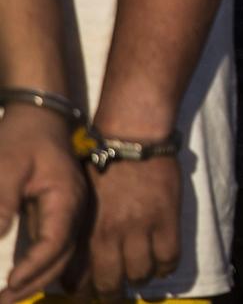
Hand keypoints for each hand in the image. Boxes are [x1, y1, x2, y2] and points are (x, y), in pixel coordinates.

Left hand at [0, 107, 87, 303]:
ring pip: (62, 254)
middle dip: (35, 281)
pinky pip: (55, 246)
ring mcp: (69, 211)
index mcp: (66, 198)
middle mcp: (74, 209)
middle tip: (5, 300)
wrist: (38, 117)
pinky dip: (41, 265)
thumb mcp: (5, 169)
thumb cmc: (21, 140)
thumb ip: (1, 205)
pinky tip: (23, 276)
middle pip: (63, 255)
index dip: (33, 267)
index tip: (8, 282)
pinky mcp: (59, 212)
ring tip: (11, 295)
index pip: (55, 242)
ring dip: (38, 277)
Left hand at [81, 155, 179, 297]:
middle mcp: (109, 235)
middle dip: (111, 293)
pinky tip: (163, 265)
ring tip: (140, 274)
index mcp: (84, 231)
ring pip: (140, 273)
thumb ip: (79, 231)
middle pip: (110, 283)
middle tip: (115, 291)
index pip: (79, 278)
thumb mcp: (79, 201)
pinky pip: (169, 256)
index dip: (85, 290)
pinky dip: (166, 267)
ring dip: (139, 278)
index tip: (89, 289)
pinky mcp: (166, 218)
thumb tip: (77, 259)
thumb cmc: (101, 164)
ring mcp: (140, 228)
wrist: (132, 138)